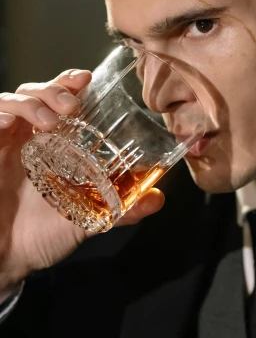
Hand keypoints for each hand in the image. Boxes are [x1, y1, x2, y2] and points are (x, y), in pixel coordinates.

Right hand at [0, 69, 164, 295]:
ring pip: (10, 100)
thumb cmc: (42, 234)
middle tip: (72, 105)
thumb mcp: (87, 219)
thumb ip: (122, 209)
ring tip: (47, 121)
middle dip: (54, 89)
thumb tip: (157, 199)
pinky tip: (8, 125)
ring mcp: (3, 144)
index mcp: (52, 142)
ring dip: (30, 102)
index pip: (60, 98)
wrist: (8, 258)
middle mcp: (26, 136)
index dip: (71, 82)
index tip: (87, 78)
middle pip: (36, 92)